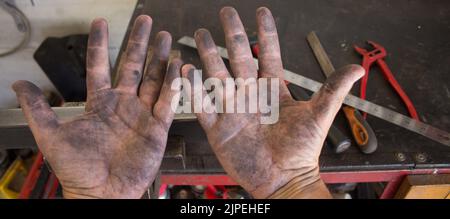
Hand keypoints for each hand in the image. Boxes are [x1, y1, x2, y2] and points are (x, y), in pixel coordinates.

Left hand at [12, 15, 181, 197]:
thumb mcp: (52, 136)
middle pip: (133, 67)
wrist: (101, 194)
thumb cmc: (77, 170)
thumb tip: (19, 84)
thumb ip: (37, 109)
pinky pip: (168, 102)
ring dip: (160, 59)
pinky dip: (175, 84)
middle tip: (147, 23)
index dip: (100, 43)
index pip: (100, 66)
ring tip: (165, 39)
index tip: (101, 22)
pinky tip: (180, 67)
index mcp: (100, 103)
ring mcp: (142, 115)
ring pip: (153, 80)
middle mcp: (123, 105)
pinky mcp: (157, 128)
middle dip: (140, 44)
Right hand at [182, 7, 363, 197]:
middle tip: (226, 12)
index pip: (269, 54)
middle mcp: (251, 95)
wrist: (284, 180)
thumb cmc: (302, 151)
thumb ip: (333, 90)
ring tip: (202, 35)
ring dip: (209, 55)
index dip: (266, 33)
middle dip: (232, 35)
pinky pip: (203, 105)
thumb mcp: (319, 116)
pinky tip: (186, 72)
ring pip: (218, 76)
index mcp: (273, 90)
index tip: (261, 12)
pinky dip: (194, 90)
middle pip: (239, 58)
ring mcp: (233, 109)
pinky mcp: (218, 128)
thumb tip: (356, 68)